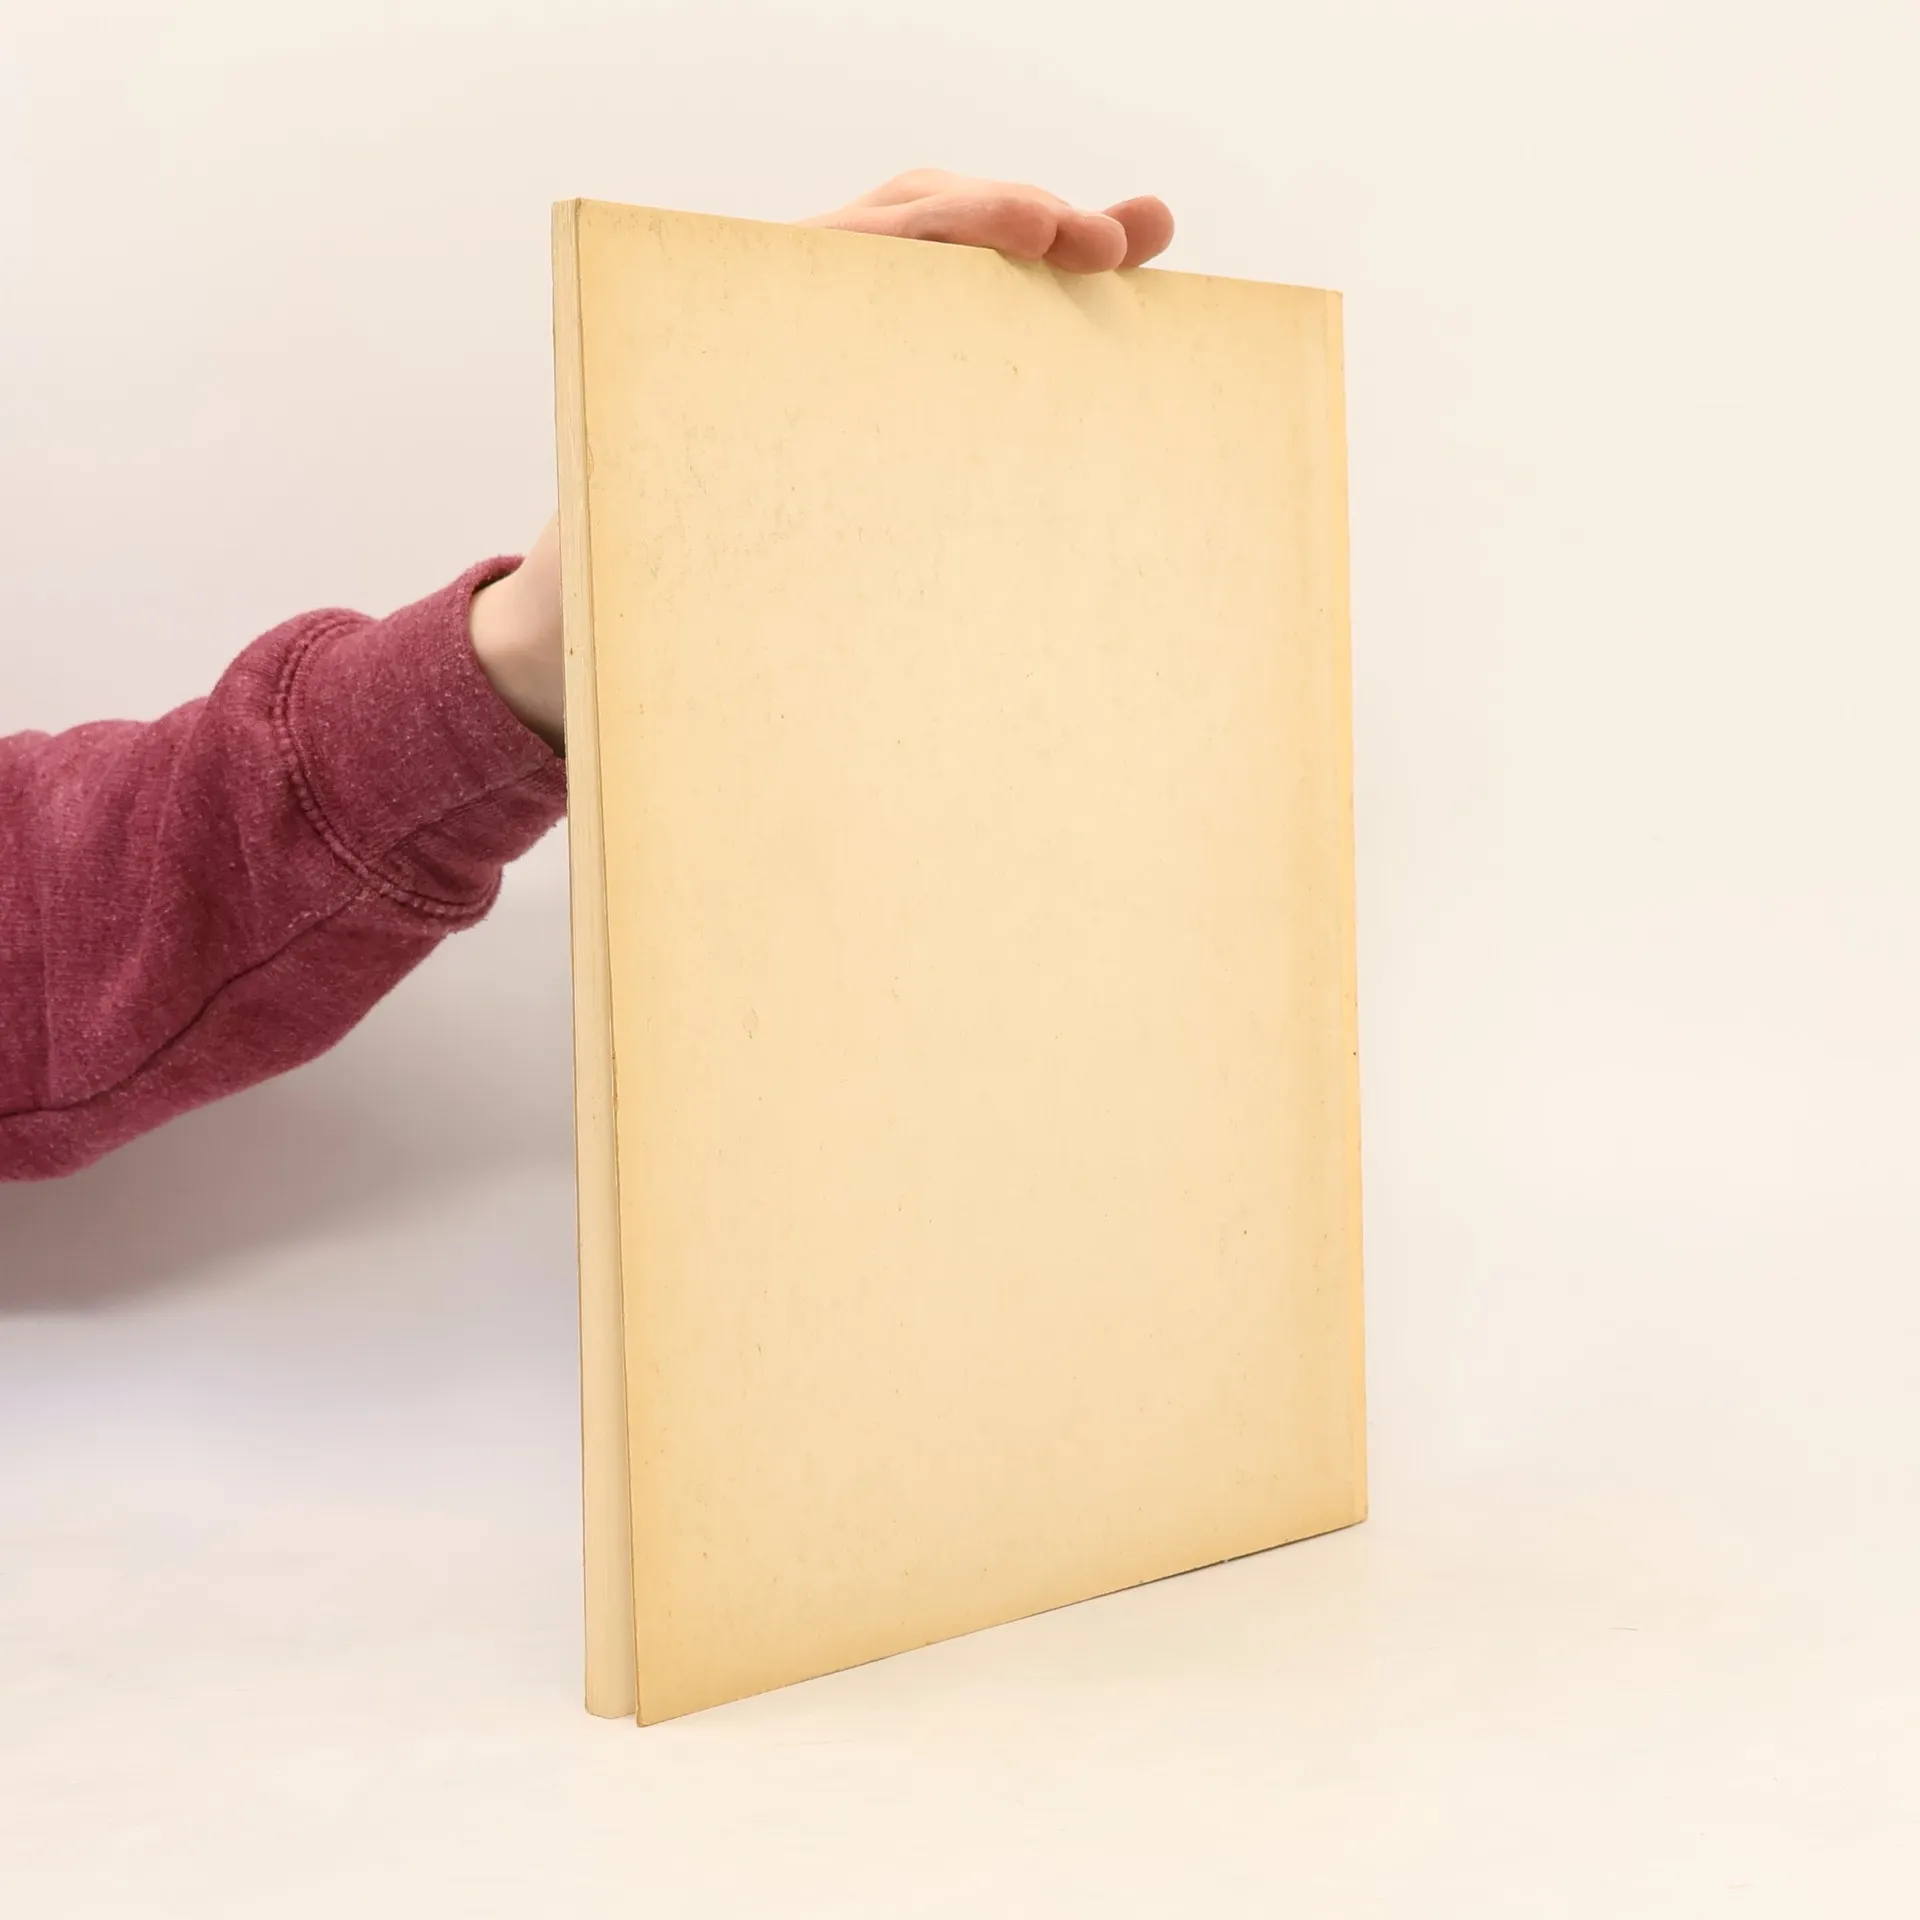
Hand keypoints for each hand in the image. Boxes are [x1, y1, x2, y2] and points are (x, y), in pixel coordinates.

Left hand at [470, 173, 1175, 747]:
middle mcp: (778, 340)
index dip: (958, 226)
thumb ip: (697, 550)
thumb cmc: (599, 607)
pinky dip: (1011, 328)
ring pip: (931, 278)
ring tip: (1134, 252)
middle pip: (914, 231)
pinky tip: (1093, 316)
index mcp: (727, 347)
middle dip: (1021, 223)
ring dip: (1033, 259)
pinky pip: (933, 351)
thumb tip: (770, 559)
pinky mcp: (848, 419)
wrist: (563, 638)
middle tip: (1121, 241)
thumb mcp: (641, 573)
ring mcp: (819, 373)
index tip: (1042, 235)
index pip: (860, 246)